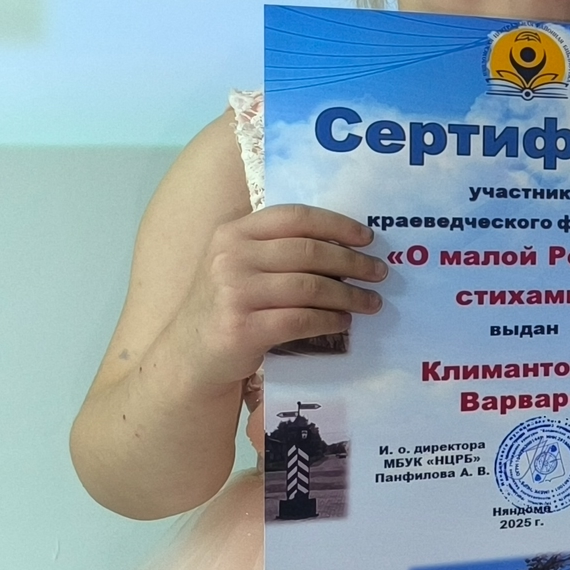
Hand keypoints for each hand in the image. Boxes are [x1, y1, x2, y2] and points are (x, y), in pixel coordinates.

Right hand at [172, 204, 382, 388]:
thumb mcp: (241, 264)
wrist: (190, 353)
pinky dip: (330, 320)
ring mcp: (234, 293)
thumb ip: (278, 249)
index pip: (295, 217)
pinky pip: (301, 320)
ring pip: (310, 287)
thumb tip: (346, 245)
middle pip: (309, 251)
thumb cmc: (227, 304)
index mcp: (234, 233)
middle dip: (353, 262)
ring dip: (349, 295)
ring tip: (371, 302)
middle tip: (379, 272)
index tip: (368, 237)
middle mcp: (231, 258)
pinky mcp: (243, 328)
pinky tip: (344, 322)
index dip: (337, 224)